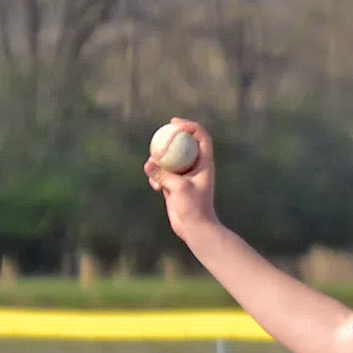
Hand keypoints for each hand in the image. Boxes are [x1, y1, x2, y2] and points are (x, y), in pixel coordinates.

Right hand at [143, 117, 218, 238]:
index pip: (201, 137)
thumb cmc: (194, 207)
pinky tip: (155, 187)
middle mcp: (195, 167)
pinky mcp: (174, 185)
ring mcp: (184, 176)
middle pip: (184, 144)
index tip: (175, 123)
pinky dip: (156, 177)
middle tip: (160, 131)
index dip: (190, 126)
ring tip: (153, 167)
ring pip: (170, 159)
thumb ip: (163, 174)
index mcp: (204, 163)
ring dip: (159, 161)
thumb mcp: (179, 188)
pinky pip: (162, 174)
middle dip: (171, 137)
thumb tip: (148, 164)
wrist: (194, 228)